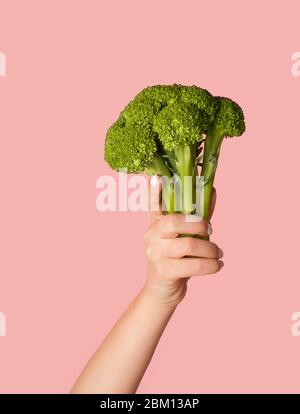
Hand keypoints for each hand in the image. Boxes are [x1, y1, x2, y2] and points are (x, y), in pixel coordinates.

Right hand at [143, 184, 222, 306]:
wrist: (163, 290)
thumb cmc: (177, 260)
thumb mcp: (186, 237)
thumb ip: (198, 217)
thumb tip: (213, 191)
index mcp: (155, 224)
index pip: (153, 204)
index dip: (154, 191)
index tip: (158, 178)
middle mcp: (151, 236)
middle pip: (175, 222)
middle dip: (199, 224)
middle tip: (211, 230)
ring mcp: (155, 253)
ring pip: (189, 245)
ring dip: (211, 249)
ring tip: (218, 254)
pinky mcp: (163, 271)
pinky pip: (193, 265)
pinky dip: (211, 265)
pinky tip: (217, 266)